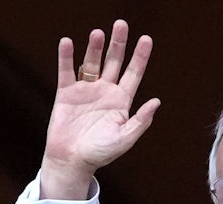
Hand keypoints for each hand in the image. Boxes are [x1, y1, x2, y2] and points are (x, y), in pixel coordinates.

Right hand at [40, 19, 160, 198]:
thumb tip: (156, 101)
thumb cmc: (100, 153)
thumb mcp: (125, 138)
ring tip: (98, 33)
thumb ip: (140, 121)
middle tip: (121, 24)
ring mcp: (86, 90)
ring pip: (92, 63)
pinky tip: (68, 43)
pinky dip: (66, 57)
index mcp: (121, 101)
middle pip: (114, 62)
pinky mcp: (66, 93)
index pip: (134, 74)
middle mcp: (105, 92)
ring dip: (95, 47)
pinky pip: (66, 70)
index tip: (146, 39)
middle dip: (118, 44)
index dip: (140, 57)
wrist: (72, 161)